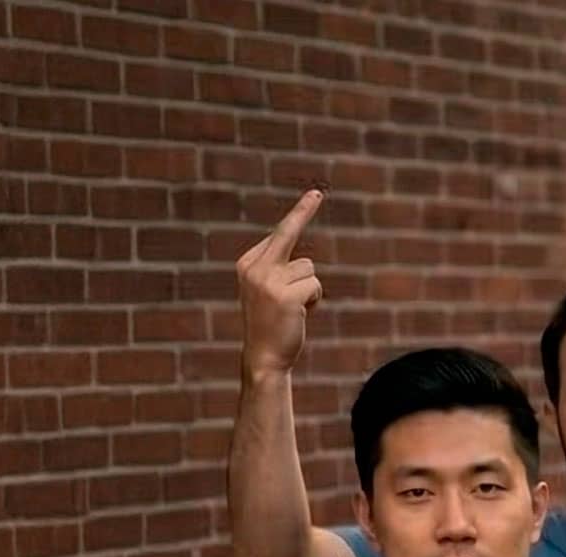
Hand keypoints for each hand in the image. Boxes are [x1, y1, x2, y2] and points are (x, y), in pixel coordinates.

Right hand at [235, 190, 324, 379]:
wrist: (264, 357)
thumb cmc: (272, 325)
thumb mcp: (268, 292)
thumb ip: (279, 271)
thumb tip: (303, 264)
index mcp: (247, 263)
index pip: (280, 234)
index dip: (299, 217)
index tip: (315, 194)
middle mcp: (254, 267)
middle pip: (288, 234)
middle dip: (303, 210)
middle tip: (318, 192)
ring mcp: (268, 280)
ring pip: (309, 269)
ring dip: (310, 289)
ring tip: (294, 309)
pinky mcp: (285, 295)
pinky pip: (315, 286)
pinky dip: (315, 300)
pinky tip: (300, 315)